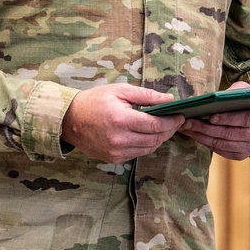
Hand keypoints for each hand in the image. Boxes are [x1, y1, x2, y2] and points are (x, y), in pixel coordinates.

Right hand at [61, 84, 185, 163]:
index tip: (180, 116)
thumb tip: (169, 100)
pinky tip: (147, 135)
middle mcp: (119, 139)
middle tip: (175, 122)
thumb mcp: (120, 91)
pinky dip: (146, 145)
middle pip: (155, 139)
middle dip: (169, 130)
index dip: (171, 122)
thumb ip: (146, 95)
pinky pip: (137, 154)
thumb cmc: (94, 101)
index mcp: (121, 120)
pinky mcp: (113, 159)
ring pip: (148, 149)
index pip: (155, 125)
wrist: (70, 120)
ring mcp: (116, 152)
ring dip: (159, 139)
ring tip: (163, 128)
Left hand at [180, 82, 249, 159]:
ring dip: (201, 136)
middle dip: (206, 128)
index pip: (246, 118)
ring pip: (222, 144)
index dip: (228, 118)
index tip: (211, 116)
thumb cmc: (249, 103)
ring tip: (186, 128)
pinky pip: (220, 150)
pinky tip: (194, 135)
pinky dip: (205, 142)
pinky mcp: (241, 155)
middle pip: (230, 133)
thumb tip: (215, 98)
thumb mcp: (246, 92)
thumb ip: (235, 92)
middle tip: (188, 122)